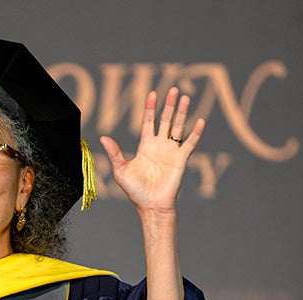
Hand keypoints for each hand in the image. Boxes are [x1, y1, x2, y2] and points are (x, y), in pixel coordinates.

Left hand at [98, 87, 203, 214]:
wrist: (151, 206)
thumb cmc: (136, 191)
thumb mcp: (121, 171)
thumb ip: (114, 153)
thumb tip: (103, 138)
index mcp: (145, 146)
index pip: (149, 121)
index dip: (150, 108)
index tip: (152, 93)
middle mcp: (160, 146)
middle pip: (166, 120)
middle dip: (169, 105)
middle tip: (174, 89)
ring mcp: (172, 152)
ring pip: (179, 127)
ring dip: (183, 113)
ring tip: (186, 97)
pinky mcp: (181, 160)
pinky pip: (190, 143)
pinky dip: (196, 132)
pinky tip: (200, 120)